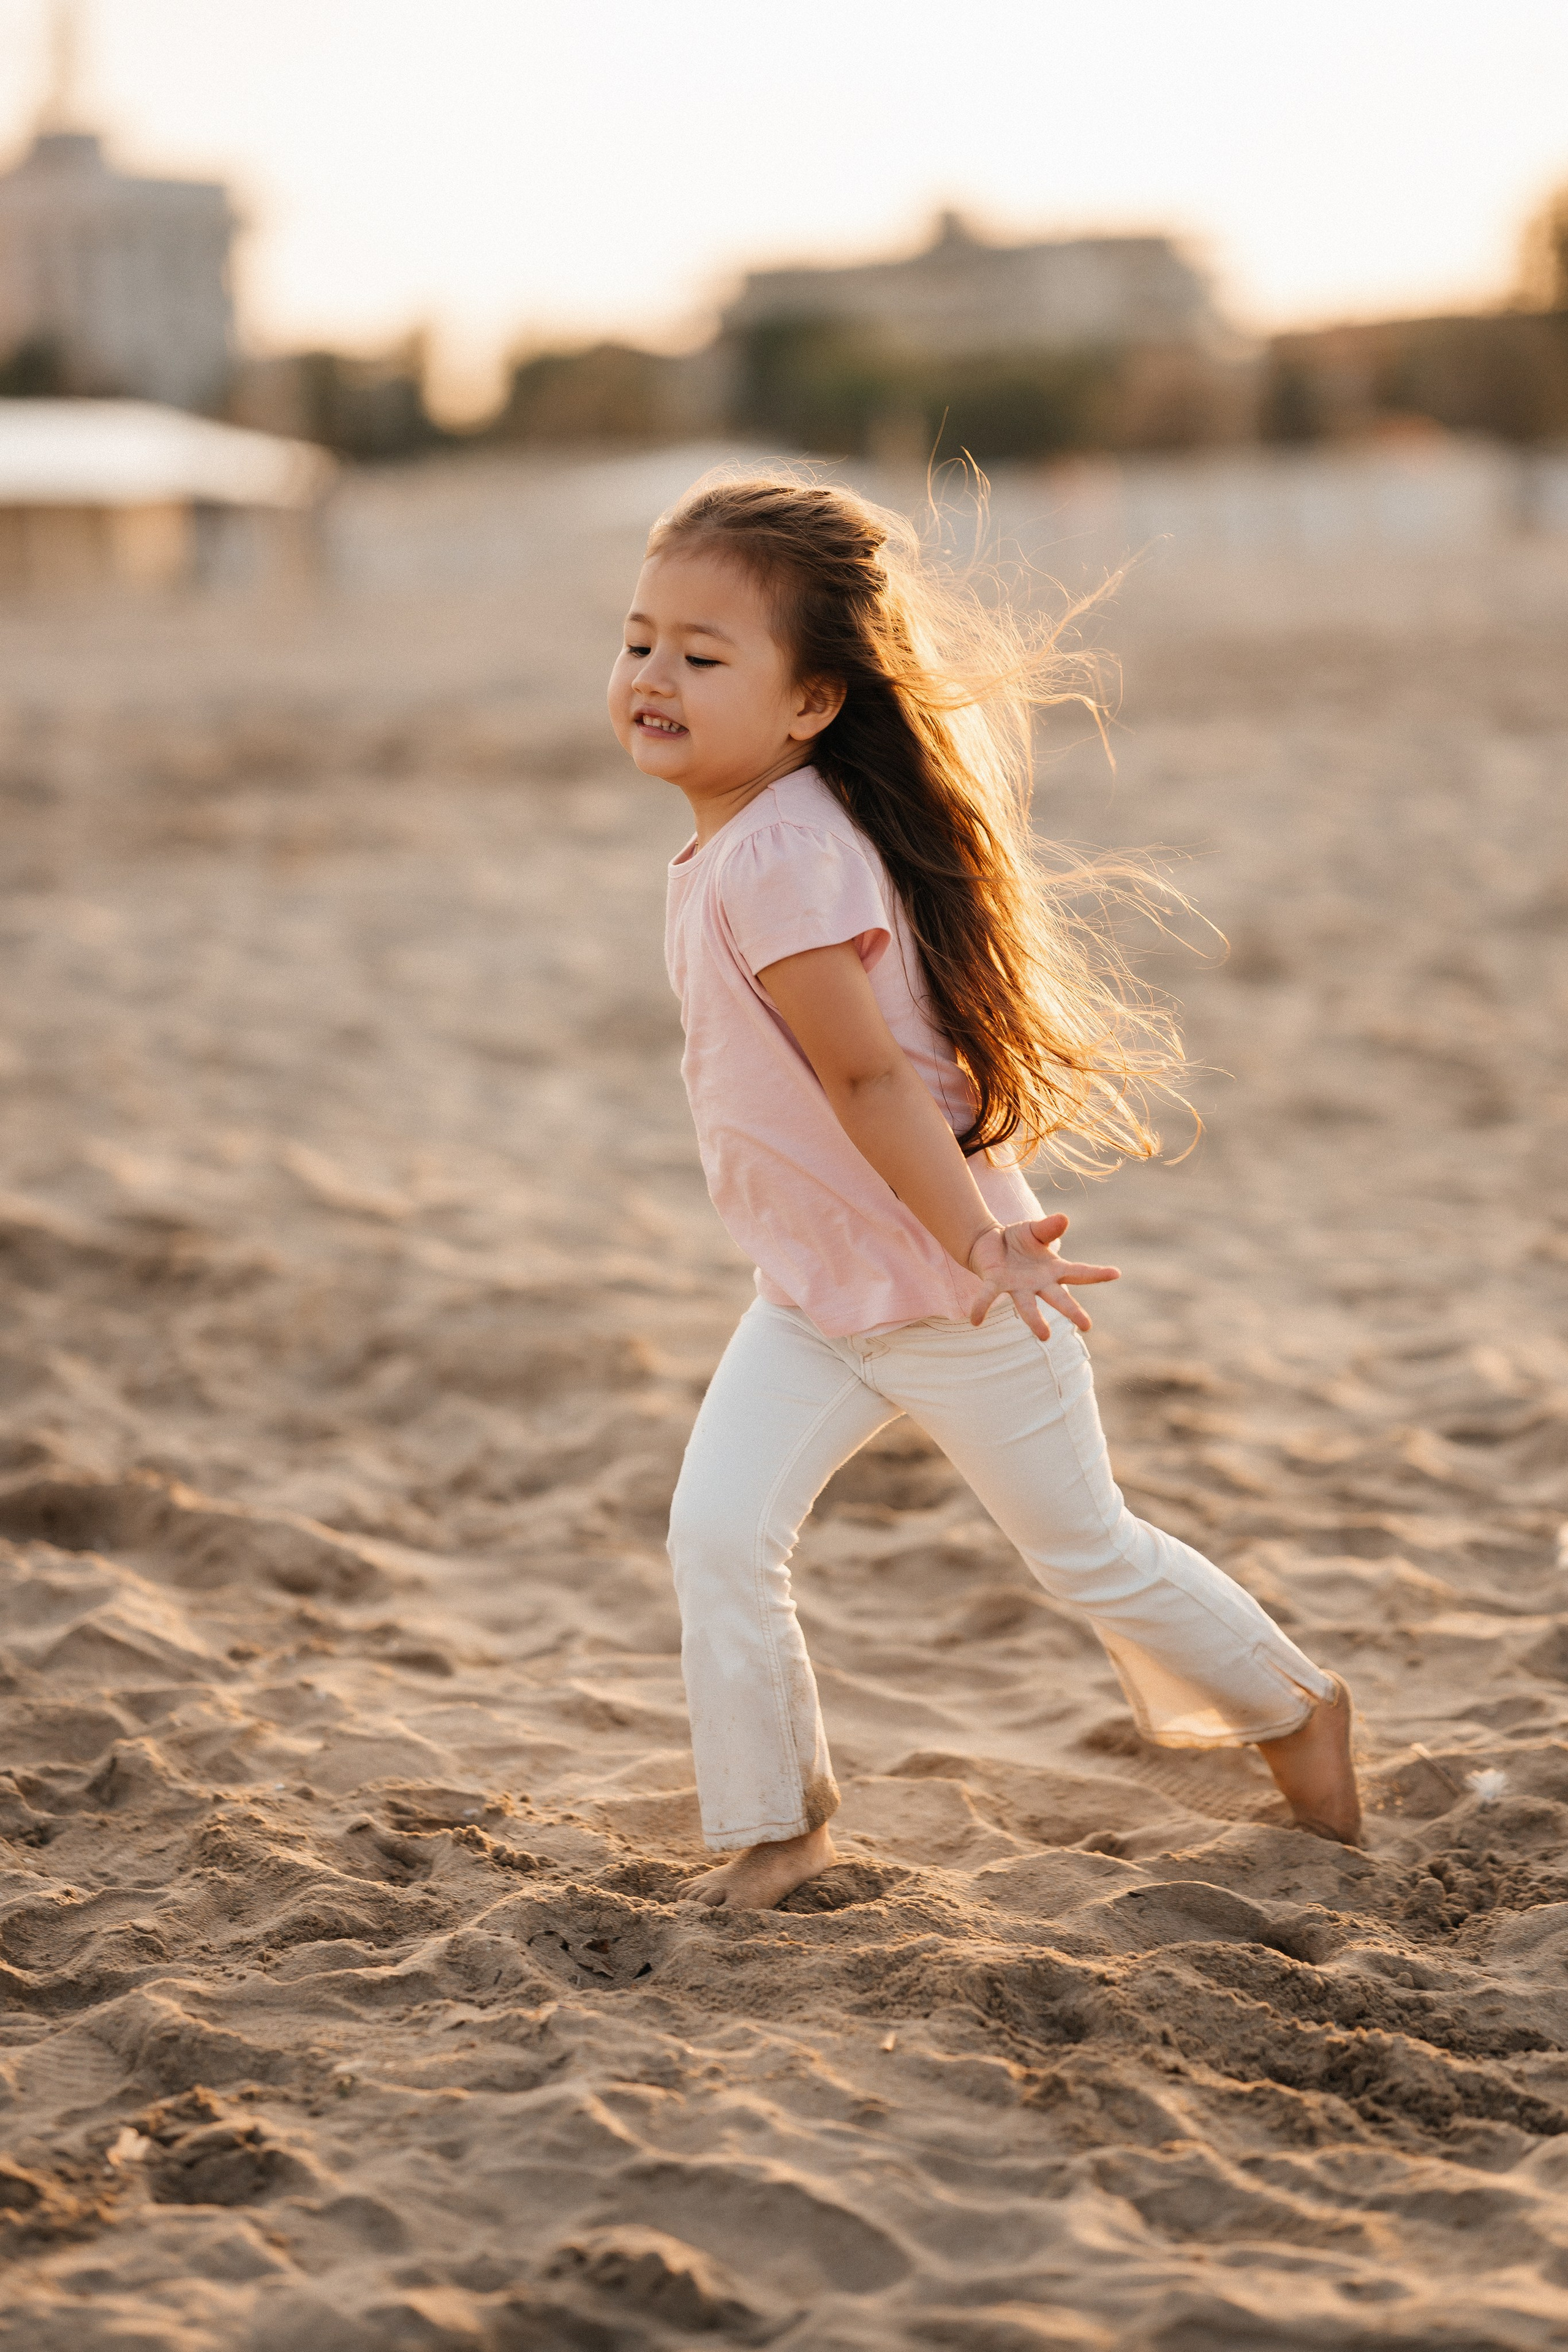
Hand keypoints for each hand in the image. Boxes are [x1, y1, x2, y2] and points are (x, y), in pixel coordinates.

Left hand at [965, 1213, 1119, 1340]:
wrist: (988, 1242)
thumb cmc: (1018, 1240)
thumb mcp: (1035, 1230)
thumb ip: (1049, 1228)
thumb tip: (1063, 1218)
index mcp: (1053, 1270)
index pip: (1079, 1273)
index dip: (1097, 1273)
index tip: (1116, 1273)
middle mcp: (1038, 1283)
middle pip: (1059, 1298)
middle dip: (1072, 1311)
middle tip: (1086, 1326)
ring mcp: (1017, 1286)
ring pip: (1027, 1306)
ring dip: (1035, 1320)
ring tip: (1045, 1336)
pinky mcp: (995, 1283)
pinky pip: (988, 1295)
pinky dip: (981, 1307)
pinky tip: (974, 1320)